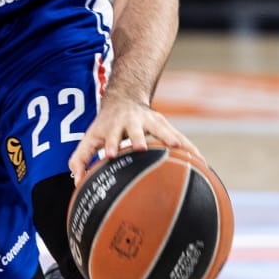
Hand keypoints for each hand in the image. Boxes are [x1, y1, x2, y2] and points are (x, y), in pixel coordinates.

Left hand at [68, 97, 199, 183]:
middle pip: (135, 128)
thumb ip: (81, 158)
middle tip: (140, 147)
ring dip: (168, 137)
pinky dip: (189, 147)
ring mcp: (149, 120)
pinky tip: (200, 161)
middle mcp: (131, 121)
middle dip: (137, 137)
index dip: (110, 143)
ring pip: (160, 128)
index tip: (109, 154)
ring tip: (179, 148)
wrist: (124, 98)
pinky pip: (178, 136)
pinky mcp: (163, 123)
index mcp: (113, 126)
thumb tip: (77, 181)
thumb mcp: (91, 137)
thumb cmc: (105, 125)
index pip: (110, 135)